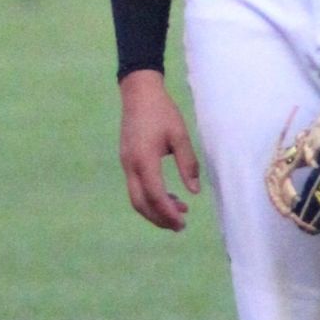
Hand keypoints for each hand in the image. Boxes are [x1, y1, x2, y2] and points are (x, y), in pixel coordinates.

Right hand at [118, 71, 200, 231]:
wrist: (138, 93)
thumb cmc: (162, 111)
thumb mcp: (180, 135)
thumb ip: (187, 164)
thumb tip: (194, 191)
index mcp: (144, 160)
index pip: (155, 195)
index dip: (168, 212)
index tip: (183, 222)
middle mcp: (131, 166)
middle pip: (140, 203)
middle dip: (159, 219)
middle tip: (180, 226)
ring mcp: (126, 164)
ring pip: (136, 197)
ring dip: (155, 209)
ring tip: (179, 212)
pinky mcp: (127, 161)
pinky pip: (136, 187)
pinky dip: (151, 197)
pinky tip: (168, 196)